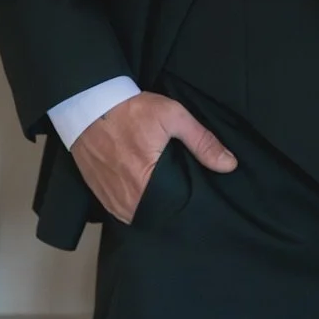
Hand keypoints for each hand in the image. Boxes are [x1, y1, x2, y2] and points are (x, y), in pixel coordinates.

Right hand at [70, 91, 236, 224]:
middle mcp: (126, 199)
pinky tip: (146, 188)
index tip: (200, 191)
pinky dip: (136, 203)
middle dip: (173, 204)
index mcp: (145, 183)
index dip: (190, 200)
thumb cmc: (132, 110)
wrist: (89, 105)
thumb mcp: (173, 117)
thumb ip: (202, 142)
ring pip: (141, 214)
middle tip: (184, 186)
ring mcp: (111, 200)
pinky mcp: (100, 195)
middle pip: (158, 213)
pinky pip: (124, 210)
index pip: (176, 208)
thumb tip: (229, 165)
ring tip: (166, 188)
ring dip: (153, 205)